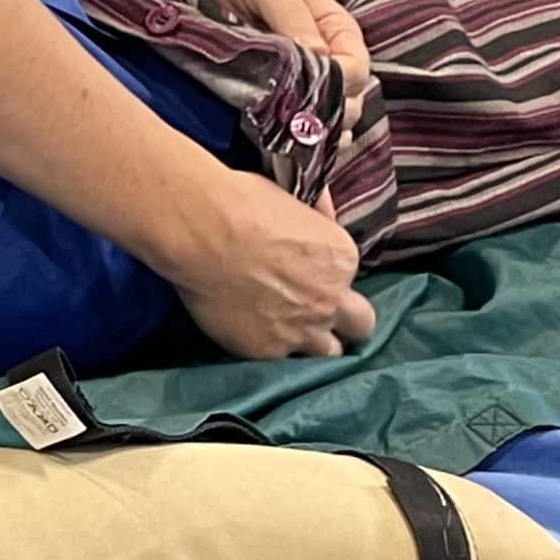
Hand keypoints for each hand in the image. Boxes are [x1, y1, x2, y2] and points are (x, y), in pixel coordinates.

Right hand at [163, 170, 377, 360]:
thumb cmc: (240, 203)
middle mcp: (330, 300)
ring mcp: (300, 330)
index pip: (354, 282)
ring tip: (285, 329)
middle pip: (360, 326)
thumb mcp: (291, 199)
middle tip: (314, 312)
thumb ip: (317, 215)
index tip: (308, 277)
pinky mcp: (265, 351)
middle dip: (343, 321)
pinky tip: (250, 330)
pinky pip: (279, 361)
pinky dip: (268, 347)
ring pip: (328, 354)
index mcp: (342, 259)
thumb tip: (323, 205)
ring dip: (312, 342)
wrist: (199, 231)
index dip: (331, 281)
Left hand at [191, 0, 372, 132]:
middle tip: (295, 118)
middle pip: (351, 98)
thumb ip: (294, 19)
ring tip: (291, 134)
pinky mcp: (286, 96)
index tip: (311, 87)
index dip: (342, 81)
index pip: (357, 67)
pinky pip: (305, 124)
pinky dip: (304, 140)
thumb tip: (320, 54)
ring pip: (331, 116)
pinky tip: (293, 148)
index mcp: (338, 29)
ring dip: (316, 129)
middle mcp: (332, 57)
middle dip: (330, 110)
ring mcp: (310, 79)